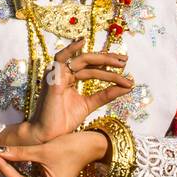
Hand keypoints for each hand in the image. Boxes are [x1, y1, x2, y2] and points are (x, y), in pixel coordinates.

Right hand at [3, 39, 132, 150]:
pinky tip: (82, 41)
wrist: (49, 135)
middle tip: (125, 61)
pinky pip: (61, 59)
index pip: (92, 68)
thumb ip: (106, 95)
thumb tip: (127, 87)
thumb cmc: (64, 120)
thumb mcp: (89, 105)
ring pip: (82, 60)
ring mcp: (57, 74)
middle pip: (89, 61)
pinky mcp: (53, 77)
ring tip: (118, 61)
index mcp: (70, 78)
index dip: (108, 66)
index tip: (126, 68)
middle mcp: (63, 73)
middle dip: (108, 60)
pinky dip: (70, 49)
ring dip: (101, 59)